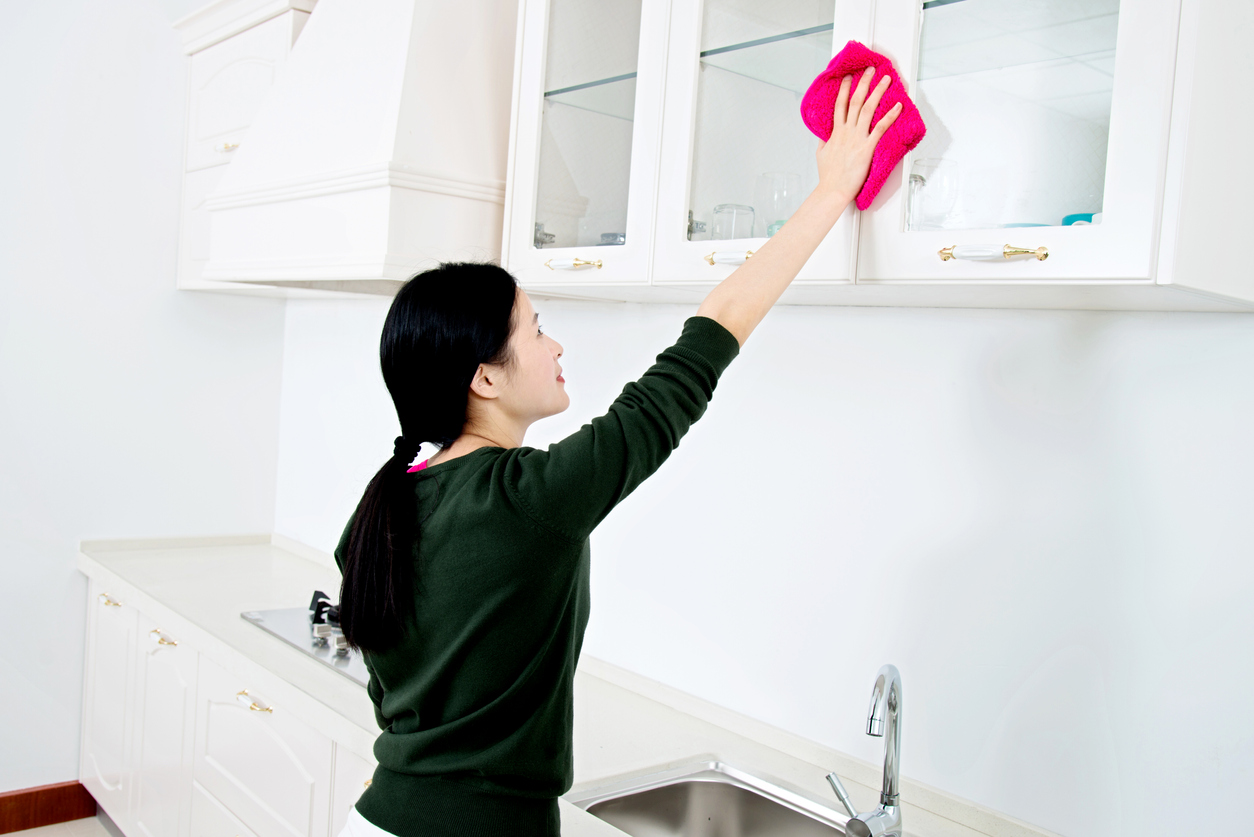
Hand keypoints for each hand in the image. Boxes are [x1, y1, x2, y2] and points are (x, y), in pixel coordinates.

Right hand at [815, 66, 901, 202]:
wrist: (833, 190)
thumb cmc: (828, 176)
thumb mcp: (821, 155)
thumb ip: (824, 142)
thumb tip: (824, 136)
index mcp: (836, 133)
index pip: (840, 105)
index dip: (844, 89)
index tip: (848, 77)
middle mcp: (846, 132)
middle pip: (855, 101)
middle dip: (863, 83)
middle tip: (870, 69)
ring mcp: (857, 139)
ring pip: (868, 109)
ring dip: (878, 92)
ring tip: (886, 79)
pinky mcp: (867, 148)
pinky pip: (880, 128)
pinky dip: (890, 115)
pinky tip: (898, 106)